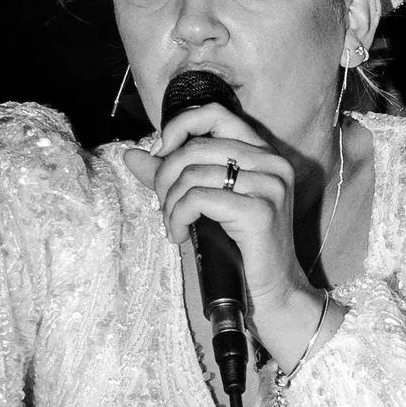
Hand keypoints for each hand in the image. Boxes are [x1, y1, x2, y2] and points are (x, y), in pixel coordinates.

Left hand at [136, 101, 311, 329]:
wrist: (273, 292)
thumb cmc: (241, 249)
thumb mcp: (207, 204)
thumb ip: (173, 176)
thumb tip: (131, 155)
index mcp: (263, 153)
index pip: (215, 114)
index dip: (179, 127)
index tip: (160, 153)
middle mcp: (271, 163)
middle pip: (196, 146)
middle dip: (165, 176)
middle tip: (162, 205)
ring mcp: (268, 186)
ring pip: (193, 173)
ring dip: (170, 203)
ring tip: (172, 225)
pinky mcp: (258, 211)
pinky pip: (198, 199)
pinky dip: (178, 217)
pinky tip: (181, 235)